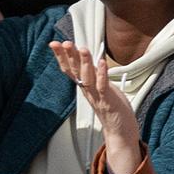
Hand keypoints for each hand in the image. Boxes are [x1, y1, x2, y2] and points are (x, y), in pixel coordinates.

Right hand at [51, 36, 147, 173]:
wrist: (120, 130)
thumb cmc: (112, 107)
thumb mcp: (99, 88)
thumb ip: (94, 75)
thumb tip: (90, 59)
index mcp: (85, 86)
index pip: (70, 69)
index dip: (61, 56)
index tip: (54, 43)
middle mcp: (88, 90)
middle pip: (75, 71)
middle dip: (69, 56)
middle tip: (63, 43)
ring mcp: (97, 96)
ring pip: (87, 78)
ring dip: (84, 63)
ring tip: (82, 49)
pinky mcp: (108, 100)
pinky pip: (103, 86)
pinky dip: (102, 74)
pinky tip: (101, 62)